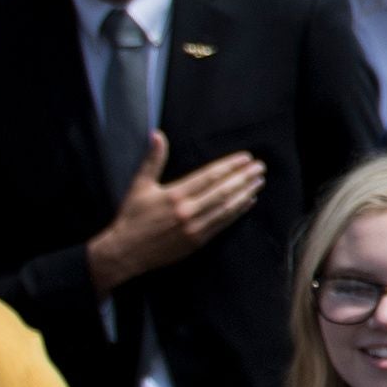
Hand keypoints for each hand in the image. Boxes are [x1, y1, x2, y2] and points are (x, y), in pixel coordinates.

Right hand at [86, 133, 269, 291]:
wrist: (125, 252)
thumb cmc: (132, 217)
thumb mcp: (140, 185)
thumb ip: (152, 160)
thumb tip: (157, 134)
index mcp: (175, 195)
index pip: (209, 176)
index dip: (230, 166)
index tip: (246, 158)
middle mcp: (188, 211)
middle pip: (223, 191)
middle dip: (244, 178)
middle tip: (260, 167)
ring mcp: (194, 228)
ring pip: (226, 208)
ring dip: (245, 194)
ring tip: (259, 182)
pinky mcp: (197, 242)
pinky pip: (222, 224)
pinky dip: (236, 213)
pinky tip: (247, 203)